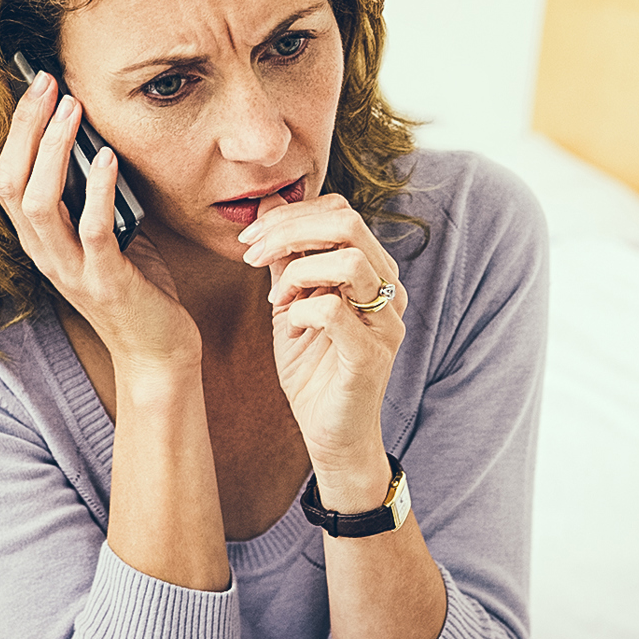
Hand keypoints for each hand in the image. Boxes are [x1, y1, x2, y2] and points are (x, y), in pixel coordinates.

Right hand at [0, 72, 200, 375]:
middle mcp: (44, 254)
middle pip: (10, 182)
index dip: (8, 131)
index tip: (30, 86)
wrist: (157, 352)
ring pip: (39, 203)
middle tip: (45, 82)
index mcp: (39, 241)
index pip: (0, 179)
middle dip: (24, 127)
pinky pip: (92, 230)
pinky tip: (106, 158)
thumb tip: (96, 142)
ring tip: (72, 109)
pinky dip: (97, 190)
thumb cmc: (136, 288)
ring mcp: (71, 270)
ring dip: (54, 150)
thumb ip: (93, 197)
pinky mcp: (107, 281)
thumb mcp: (108, 234)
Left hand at [240, 193, 406, 499]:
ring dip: (297, 272)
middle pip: (347, 223)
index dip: (290, 215)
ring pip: (348, 260)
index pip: (340, 212)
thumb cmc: (313, 369)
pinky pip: (334, 310)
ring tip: (276, 298)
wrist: (331, 434)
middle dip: (288, 230)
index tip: (250, 239)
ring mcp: (385, 322)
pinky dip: (301, 310)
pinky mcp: (372, 354)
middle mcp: (388, 290)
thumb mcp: (291, 303)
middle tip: (252, 253)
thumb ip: (286, 258)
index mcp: (372, 272)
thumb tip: (269, 204)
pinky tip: (290, 327)